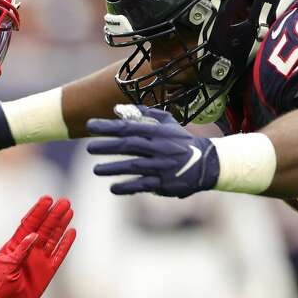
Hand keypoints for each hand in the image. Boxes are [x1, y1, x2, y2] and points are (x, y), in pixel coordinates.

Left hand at [0, 196, 75, 297]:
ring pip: (53, 238)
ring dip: (61, 224)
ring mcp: (39, 260)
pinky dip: (65, 244)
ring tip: (69, 211)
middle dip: (54, 214)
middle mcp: (29, 249)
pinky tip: (72, 232)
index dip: (38, 211)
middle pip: (44, 227)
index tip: (47, 199)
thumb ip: (20, 251)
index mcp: (16, 245)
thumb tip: (33, 236)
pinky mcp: (47, 272)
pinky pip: (59, 255)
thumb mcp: (6, 265)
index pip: (29, 224)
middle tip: (64, 202)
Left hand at [86, 104, 219, 197]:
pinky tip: (113, 188)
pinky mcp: (164, 183)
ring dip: (113, 168)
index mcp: (158, 132)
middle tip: (89, 147)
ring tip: (96, 170)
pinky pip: (143, 185)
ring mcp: (161, 166)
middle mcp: (159, 148)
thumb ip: (144, 115)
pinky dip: (127, 187)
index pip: (129, 127)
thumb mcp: (168, 123)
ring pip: (134, 166)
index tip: (90, 126)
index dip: (109, 126)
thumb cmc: (181, 141)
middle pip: (129, 145)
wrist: (207, 163)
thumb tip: (118, 109)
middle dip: (107, 146)